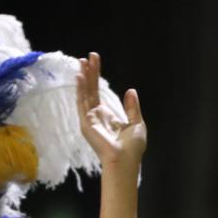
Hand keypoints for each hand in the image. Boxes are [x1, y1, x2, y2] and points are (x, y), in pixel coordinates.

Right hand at [77, 52, 146, 169]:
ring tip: (82, 62)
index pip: (98, 92)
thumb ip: (132, 107)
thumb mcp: (137, 123)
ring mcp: (90, 119)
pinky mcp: (86, 124)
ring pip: (85, 94)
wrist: (125, 161)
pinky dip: (80, 90)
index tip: (94, 61)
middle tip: (87, 56)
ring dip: (84, 78)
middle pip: (91, 90)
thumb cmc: (132, 147)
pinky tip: (80, 77)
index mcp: (107, 116)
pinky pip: (82, 104)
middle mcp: (96, 116)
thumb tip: (131, 90)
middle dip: (89, 73)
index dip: (96, 77)